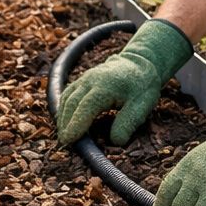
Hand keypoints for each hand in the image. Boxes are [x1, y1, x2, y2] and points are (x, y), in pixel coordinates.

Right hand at [56, 20, 191, 145]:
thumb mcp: (142, 106)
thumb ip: (128, 123)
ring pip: (67, 98)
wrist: (139, 63)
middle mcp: (91, 80)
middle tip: (65, 143)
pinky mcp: (83, 79)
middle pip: (72, 103)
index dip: (76, 125)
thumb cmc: (142, 86)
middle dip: (66, 124)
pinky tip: (64, 120)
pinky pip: (68, 93)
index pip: (85, 108)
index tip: (69, 140)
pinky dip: (64, 107)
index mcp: (106, 87)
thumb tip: (115, 142)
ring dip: (63, 117)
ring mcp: (85, 78)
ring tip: (64, 135)